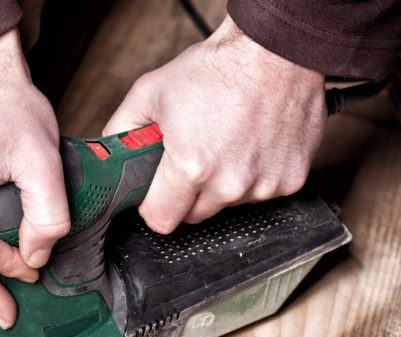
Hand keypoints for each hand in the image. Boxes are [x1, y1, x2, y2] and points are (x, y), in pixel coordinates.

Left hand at [103, 16, 326, 232]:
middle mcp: (229, 184)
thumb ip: (121, 131)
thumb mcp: (150, 92)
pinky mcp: (290, 181)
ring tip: (226, 143)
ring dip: (223, 184)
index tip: (158, 191)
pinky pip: (261, 193)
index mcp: (192, 168)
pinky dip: (255, 176)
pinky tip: (251, 144)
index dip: (154, 205)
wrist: (275, 51)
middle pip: (195, 215)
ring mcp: (263, 186)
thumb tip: (110, 157)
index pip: (161, 220)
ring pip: (229, 204)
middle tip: (193, 156)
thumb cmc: (218, 68)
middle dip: (188, 194)